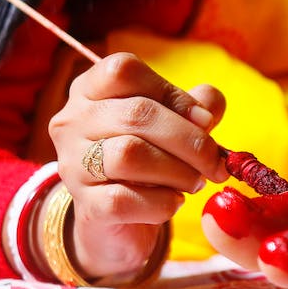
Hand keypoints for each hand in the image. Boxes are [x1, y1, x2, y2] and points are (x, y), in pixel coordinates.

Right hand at [49, 52, 228, 279]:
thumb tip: (208, 110)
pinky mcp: (86, 206)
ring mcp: (74, 164)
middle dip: (189, 139)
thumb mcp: (174, 123)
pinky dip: (161, 202)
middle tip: (215, 162)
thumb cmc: (150, 158)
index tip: (204, 119)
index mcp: (91, 90)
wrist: (119, 218)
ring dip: (178, 170)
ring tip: (195, 181)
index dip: (171, 92)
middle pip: (136, 114)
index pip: (123, 70)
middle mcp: (73, 122)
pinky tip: (174, 201)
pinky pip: (125, 200)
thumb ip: (197, 106)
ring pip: (129, 155)